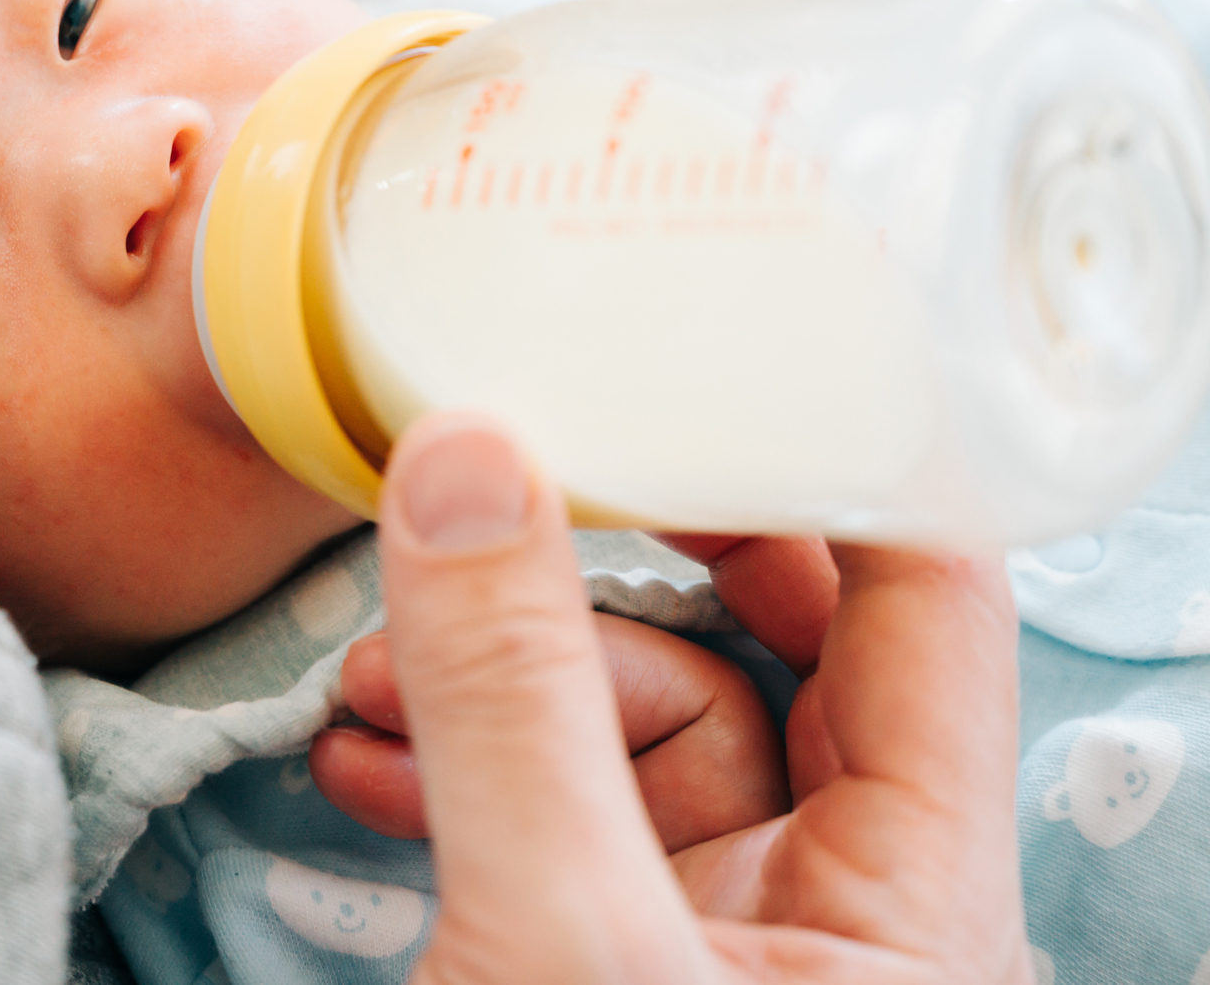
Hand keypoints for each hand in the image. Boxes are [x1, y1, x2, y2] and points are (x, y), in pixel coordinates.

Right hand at [342, 410, 1028, 982]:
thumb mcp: (556, 940)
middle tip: (524, 481)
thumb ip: (512, 708)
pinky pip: (545, 810)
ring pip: (625, 728)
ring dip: (483, 685)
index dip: (836, 469)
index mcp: (916, 910)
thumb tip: (463, 462)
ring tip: (371, 680)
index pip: (929, 611)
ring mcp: (712, 928)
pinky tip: (361, 761)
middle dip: (600, 582)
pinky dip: (449, 772)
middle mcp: (834, 908)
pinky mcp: (603, 952)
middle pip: (760, 656)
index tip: (708, 365)